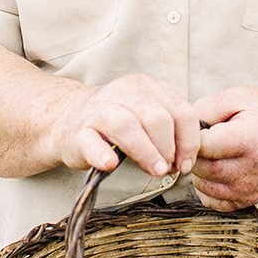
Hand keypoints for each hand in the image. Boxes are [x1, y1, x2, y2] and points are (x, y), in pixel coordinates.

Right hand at [51, 74, 200, 178]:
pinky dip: (101, 153)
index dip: (188, 141)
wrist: (69, 118)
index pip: (180, 110)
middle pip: (156, 118)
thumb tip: (187, 160)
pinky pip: (90, 141)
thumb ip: (170, 130)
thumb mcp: (147, 115)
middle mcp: (124, 93)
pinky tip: (110, 164)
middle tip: (168, 169)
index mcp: (146, 88)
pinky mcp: (78, 132)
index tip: (186, 163)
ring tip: (154, 170)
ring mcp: (99, 111)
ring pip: (126, 126)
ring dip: (145, 152)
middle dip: (169, 148)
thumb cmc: (117, 122)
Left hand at [190, 85, 257, 211]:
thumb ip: (204, 109)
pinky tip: (218, 168)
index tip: (197, 128)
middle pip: (202, 169)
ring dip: (199, 171)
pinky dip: (207, 186)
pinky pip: (212, 201)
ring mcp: (253, 187)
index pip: (203, 146)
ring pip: (204, 186)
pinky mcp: (250, 199)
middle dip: (194, 154)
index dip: (192, 137)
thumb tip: (181, 130)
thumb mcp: (234, 96)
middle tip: (202, 140)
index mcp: (251, 139)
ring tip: (213, 153)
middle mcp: (255, 168)